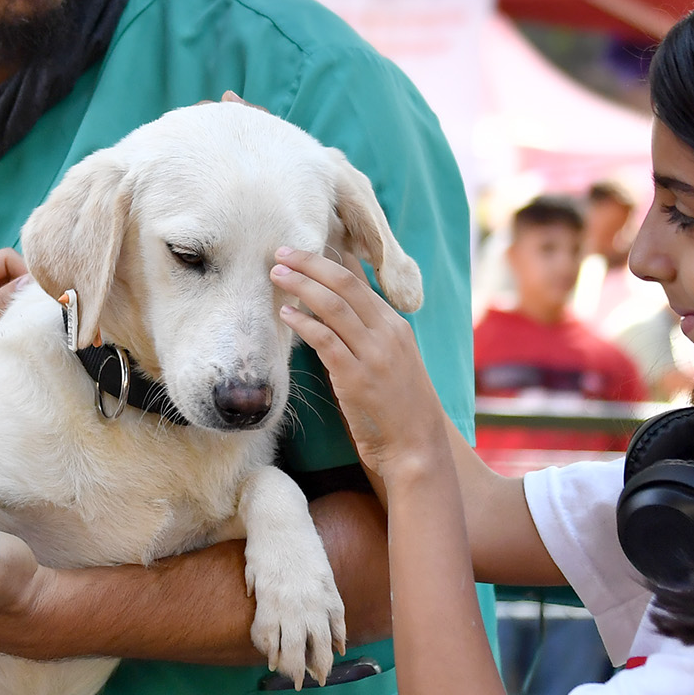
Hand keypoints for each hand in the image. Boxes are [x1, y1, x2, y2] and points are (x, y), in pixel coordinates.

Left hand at [0, 249, 29, 401]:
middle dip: (24, 291)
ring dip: (17, 308)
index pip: (6, 258)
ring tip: (25, 326)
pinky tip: (12, 335)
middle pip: (8, 275)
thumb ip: (1, 303)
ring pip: (5, 295)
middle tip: (37, 313)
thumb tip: (32, 282)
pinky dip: (9, 321)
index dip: (26, 273)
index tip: (40, 297)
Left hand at [274, 247, 457, 491]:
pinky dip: (304, 323)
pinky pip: (326, 340)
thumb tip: (337, 303)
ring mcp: (374, 355)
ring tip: (277, 273)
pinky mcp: (357, 379)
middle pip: (344, 284)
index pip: (360, 281)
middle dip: (310, 263)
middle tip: (282, 250)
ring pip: (334, 306)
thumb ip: (367, 330)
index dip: (328, 260)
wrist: (416, 446)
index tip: (303, 248)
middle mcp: (387, 333)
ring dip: (302, 285)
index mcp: (395, 325)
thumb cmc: (398, 406)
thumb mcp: (391, 359)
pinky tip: (286, 314)